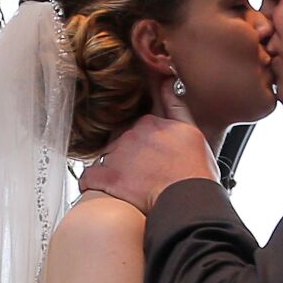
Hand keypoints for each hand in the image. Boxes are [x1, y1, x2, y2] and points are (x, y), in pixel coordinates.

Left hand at [80, 112, 219, 212]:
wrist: (187, 199)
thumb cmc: (194, 171)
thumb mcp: (192, 131)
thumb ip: (176, 105)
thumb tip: (168, 82)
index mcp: (149, 123)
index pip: (137, 127)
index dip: (143, 144)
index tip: (149, 157)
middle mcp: (130, 135)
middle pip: (120, 142)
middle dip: (127, 155)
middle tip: (141, 174)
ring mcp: (117, 156)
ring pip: (105, 157)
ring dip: (112, 168)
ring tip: (128, 185)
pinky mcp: (107, 178)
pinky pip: (88, 177)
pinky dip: (92, 183)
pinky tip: (100, 189)